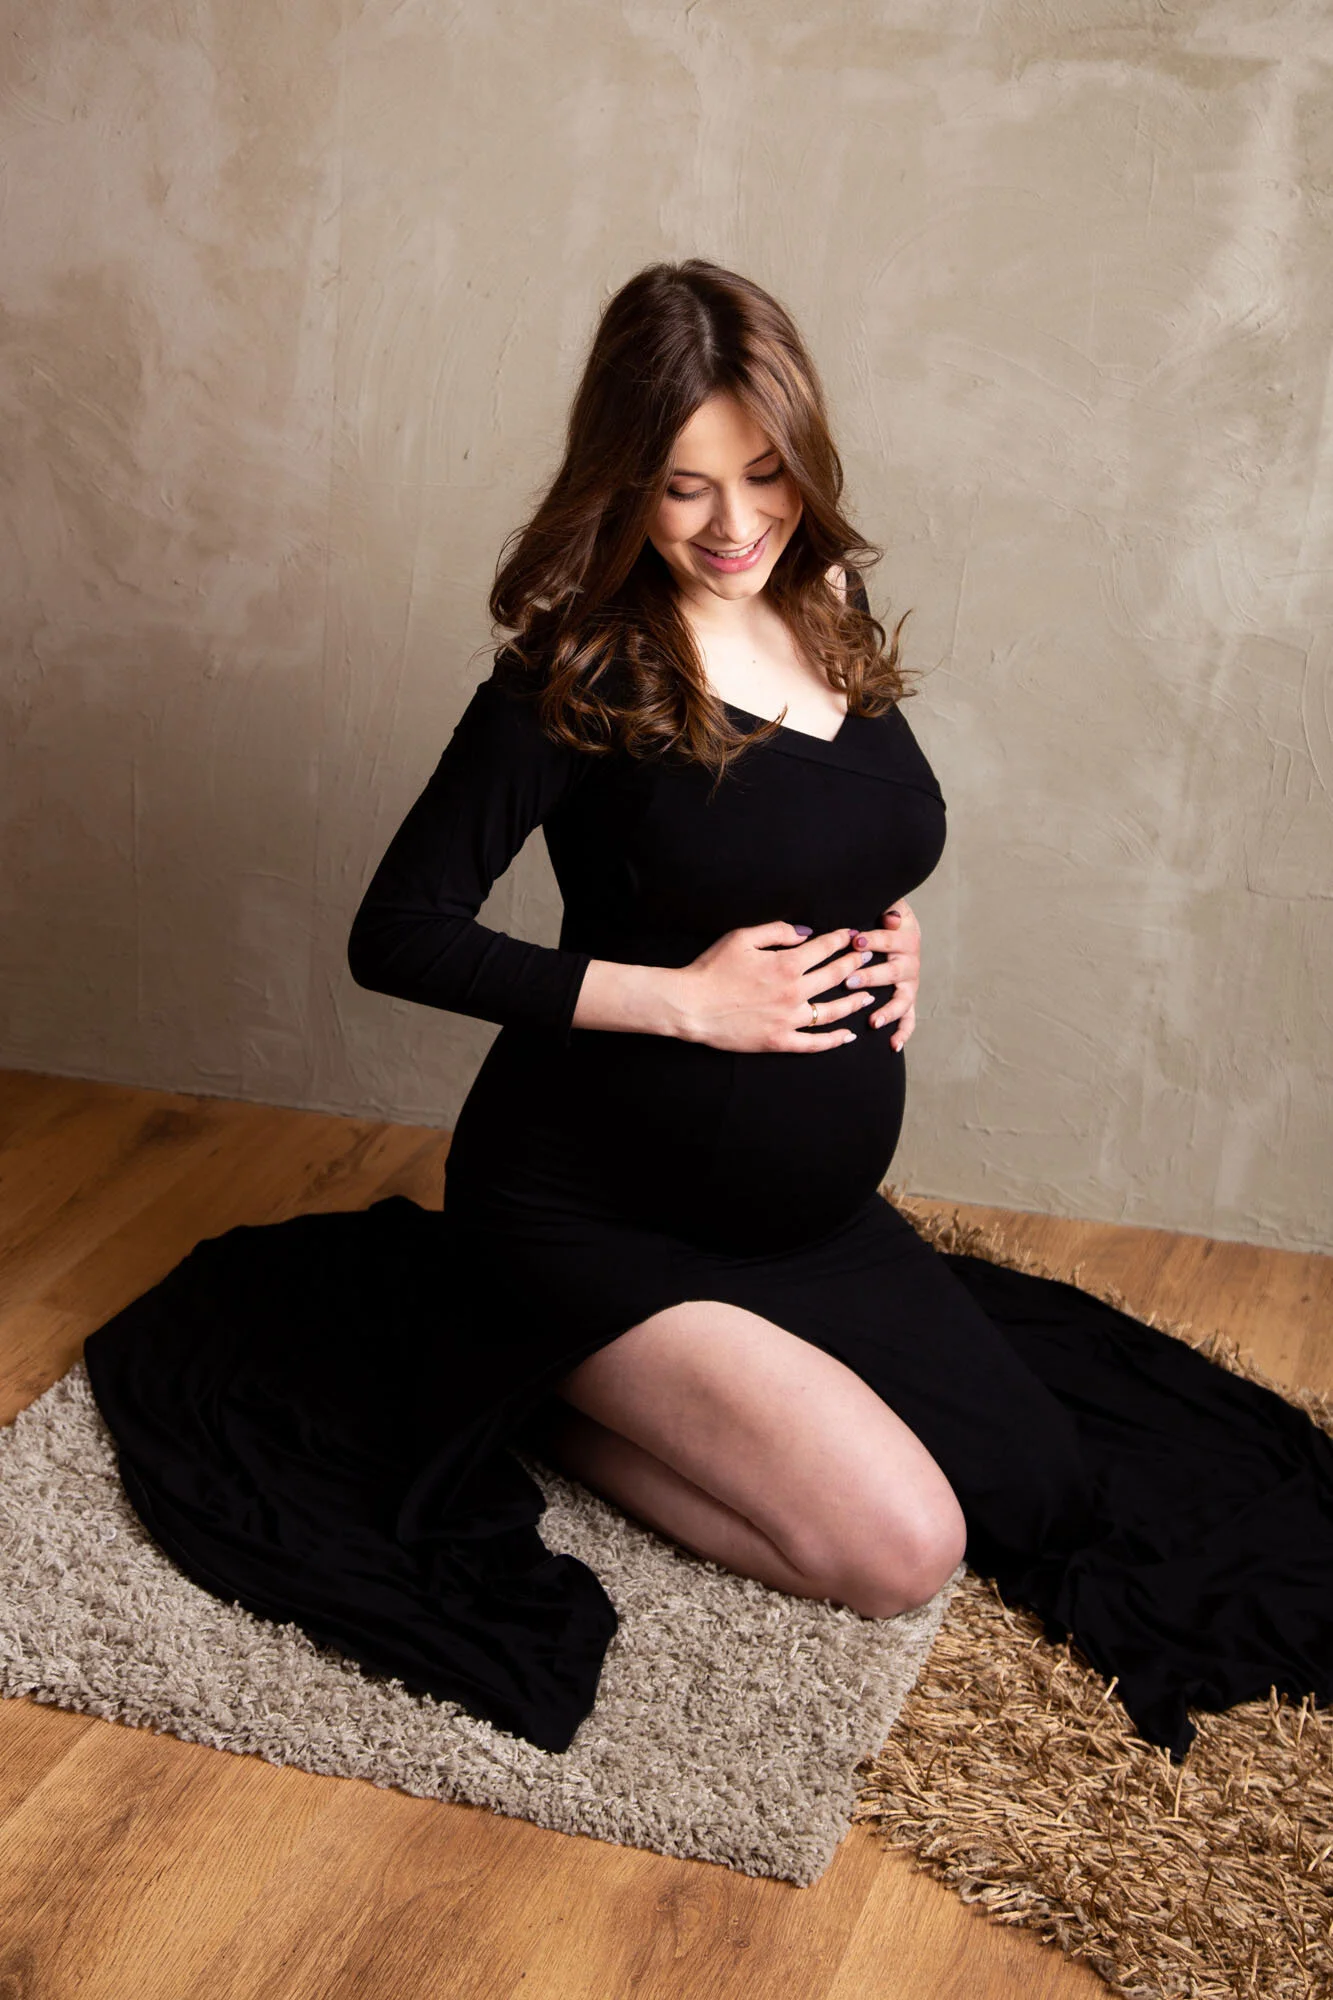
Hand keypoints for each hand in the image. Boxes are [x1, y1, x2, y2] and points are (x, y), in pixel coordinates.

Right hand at [675, 922, 876, 1052]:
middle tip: (868, 957)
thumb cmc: (712, 968)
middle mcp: (794, 992)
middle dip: (856, 964)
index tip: (852, 935)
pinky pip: (814, 1043)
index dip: (841, 939)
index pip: (825, 948)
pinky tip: (848, 1035)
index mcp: (786, 964)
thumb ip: (776, 931)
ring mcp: (789, 1019)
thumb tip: (805, 933)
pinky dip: (834, 1041)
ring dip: (854, 1001)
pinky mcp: (780, 1040)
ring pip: (833, 1011)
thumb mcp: (741, 938)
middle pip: (836, 976)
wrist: (691, 1005)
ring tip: (868, 995)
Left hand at [843, 898, 920, 1050]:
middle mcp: (910, 961)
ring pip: (902, 999)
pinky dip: (903, 1032)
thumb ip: (890, 906)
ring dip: (888, 1010)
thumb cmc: (883, 914)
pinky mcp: (908, 999)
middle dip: (871, 976)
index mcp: (905, 936)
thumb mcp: (890, 904)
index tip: (854, 940)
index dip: (872, 939)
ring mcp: (910, 983)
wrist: (899, 928)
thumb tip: (890, 917)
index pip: (887, 939)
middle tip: (850, 981)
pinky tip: (893, 1045)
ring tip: (873, 1020)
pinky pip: (909, 1019)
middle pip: (893, 971)